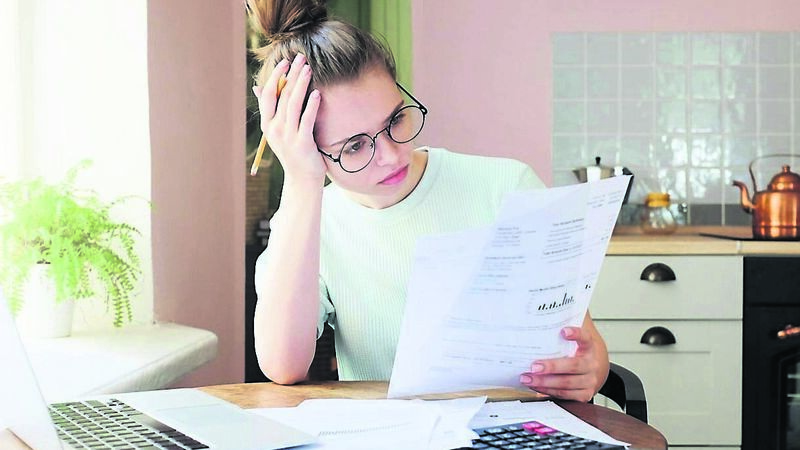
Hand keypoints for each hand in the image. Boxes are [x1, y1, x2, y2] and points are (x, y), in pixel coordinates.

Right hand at [252, 53, 325, 185]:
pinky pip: (306, 120)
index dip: (276, 76)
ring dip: (301, 84)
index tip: (286, 61)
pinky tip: (317, 93)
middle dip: (291, 75)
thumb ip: (270, 109)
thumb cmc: (293, 151)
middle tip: (301, 58)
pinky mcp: (303, 143)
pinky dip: (311, 105)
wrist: (302, 179)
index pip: (268, 94)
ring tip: (309, 69)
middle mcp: (275, 129)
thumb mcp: (278, 131)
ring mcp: (288, 137)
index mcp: (267, 124)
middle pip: (282, 95)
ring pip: (293, 104)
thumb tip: (257, 88)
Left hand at [518, 326, 607, 401]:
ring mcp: (589, 381)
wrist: (595, 370)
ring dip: (544, 382)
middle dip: (551, 367)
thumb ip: (562, 326)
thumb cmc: (578, 352)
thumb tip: (544, 308)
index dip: (576, 334)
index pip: (585, 337)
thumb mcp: (575, 339)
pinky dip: (548, 391)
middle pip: (572, 365)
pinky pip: (564, 394)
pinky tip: (536, 386)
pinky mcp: (584, 394)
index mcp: (589, 346)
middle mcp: (592, 364)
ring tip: (527, 378)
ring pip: (566, 383)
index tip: (563, 331)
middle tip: (534, 366)